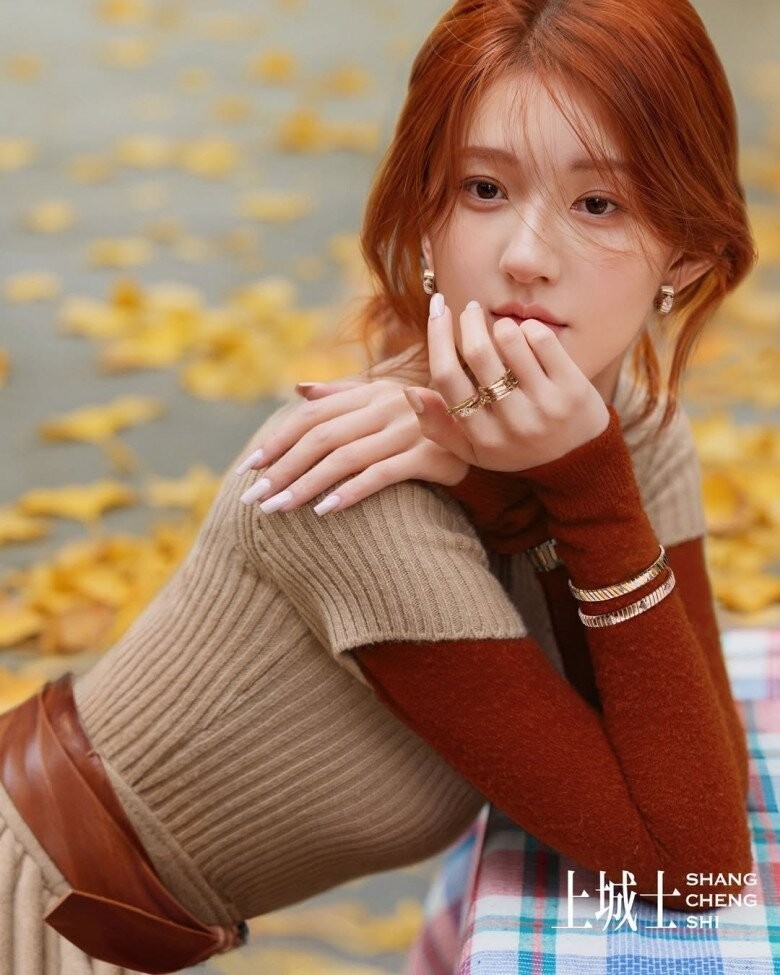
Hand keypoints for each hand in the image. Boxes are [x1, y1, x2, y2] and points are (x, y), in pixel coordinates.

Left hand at [235, 373, 468, 514]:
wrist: (490, 435)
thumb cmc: (431, 421)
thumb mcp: (388, 399)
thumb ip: (343, 395)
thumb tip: (299, 389)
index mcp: (372, 391)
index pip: (312, 416)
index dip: (278, 441)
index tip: (250, 468)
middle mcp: (386, 405)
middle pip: (321, 438)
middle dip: (283, 469)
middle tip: (255, 499)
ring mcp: (408, 429)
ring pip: (344, 458)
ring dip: (306, 485)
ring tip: (278, 509)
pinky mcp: (429, 455)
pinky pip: (381, 475)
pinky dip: (350, 492)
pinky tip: (325, 511)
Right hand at [401, 299, 609, 472]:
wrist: (580, 463)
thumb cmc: (516, 448)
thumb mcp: (474, 450)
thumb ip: (438, 426)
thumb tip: (410, 392)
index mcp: (482, 438)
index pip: (447, 377)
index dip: (436, 335)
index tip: (437, 307)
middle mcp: (513, 424)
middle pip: (478, 354)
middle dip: (469, 320)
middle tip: (470, 308)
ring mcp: (546, 407)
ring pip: (511, 340)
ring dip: (501, 324)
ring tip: (501, 327)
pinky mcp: (574, 390)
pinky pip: (543, 340)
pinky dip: (529, 329)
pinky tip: (528, 335)